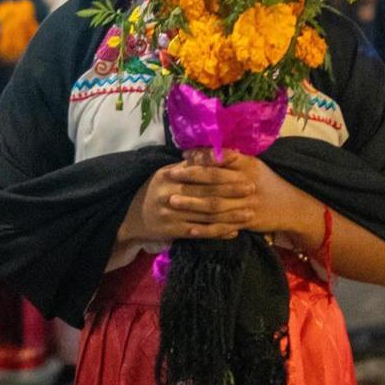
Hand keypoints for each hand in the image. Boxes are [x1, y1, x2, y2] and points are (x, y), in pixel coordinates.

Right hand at [121, 158, 255, 241]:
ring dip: (230, 215)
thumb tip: (216, 152)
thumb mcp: (167, 172)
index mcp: (170, 174)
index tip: (241, 165)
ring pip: (207, 215)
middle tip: (251, 188)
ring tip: (250, 214)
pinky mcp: (173, 231)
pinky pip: (201, 233)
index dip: (221, 167)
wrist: (132, 216)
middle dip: (231, 190)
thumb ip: (189, 164)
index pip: (200, 169)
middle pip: (207, 192)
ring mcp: (172, 214)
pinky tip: (234, 231)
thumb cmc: (156, 189)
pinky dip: (218, 232)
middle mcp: (170, 193)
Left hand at [179, 149, 309, 237]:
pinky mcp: (247, 221)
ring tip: (171, 201)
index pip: (222, 157)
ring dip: (191, 203)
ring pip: (215, 203)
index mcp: (248, 165)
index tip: (183, 155)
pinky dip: (205, 228)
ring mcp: (246, 203)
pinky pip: (222, 226)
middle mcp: (246, 181)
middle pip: (214, 179)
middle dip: (190, 177)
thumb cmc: (267, 182)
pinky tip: (189, 228)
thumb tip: (204, 151)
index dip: (201, 156)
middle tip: (169, 175)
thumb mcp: (254, 165)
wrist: (291, 206)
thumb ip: (233, 159)